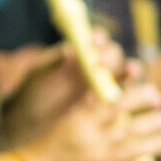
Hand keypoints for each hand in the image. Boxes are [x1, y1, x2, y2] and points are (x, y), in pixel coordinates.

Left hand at [0, 31, 133, 145]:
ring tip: (132, 73)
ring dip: (130, 73)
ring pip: (124, 76)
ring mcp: (103, 87)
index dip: (98, 38)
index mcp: (79, 54)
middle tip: (102, 62)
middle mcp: (95, 67)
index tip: (94, 41)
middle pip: (114, 56)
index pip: (96, 40)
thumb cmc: (31, 93)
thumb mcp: (39, 76)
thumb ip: (54, 62)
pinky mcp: (107, 107)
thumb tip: (69, 50)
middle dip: (111, 56)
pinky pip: (121, 101)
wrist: (28, 122)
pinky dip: (125, 97)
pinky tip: (115, 98)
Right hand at [21, 83, 160, 160]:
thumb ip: (89, 110)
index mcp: (82, 123)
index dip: (139, 98)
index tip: (156, 95)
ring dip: (158, 145)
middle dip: (153, 122)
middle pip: (130, 128)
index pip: (116, 105)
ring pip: (135, 152)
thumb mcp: (65, 124)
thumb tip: (110, 94)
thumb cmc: (47, 149)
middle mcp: (92, 143)